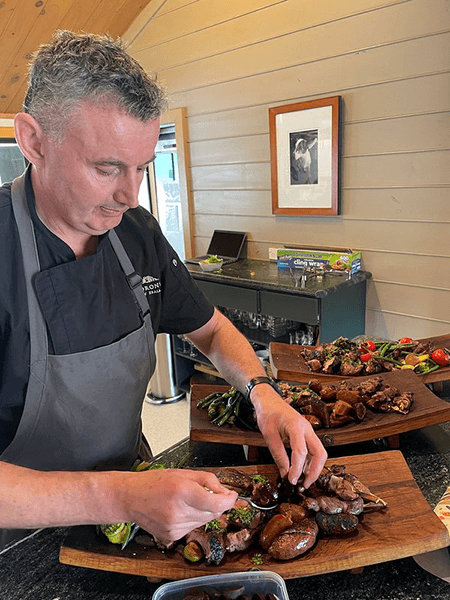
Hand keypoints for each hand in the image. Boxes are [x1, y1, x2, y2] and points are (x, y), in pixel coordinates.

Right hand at [120, 469, 236, 541]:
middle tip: (207, 492)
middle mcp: (178, 511)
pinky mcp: (172, 536)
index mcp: (182, 491)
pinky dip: (193, 519)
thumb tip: (225, 492)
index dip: (229, 500)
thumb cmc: (154, 483)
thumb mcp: (183, 473)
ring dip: (204, 511)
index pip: (216, 503)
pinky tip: (180, 510)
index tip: (232, 496)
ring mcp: (175, 527)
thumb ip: (208, 480)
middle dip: (216, 503)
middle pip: (213, 512)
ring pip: (204, 521)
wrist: (131, 498)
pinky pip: (193, 527)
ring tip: (188, 500)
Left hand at [250, 386, 326, 487]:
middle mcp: (307, 428)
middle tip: (304, 485)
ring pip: (319, 452)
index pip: (301, 452)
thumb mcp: (269, 435)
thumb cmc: (268, 413)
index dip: (297, 469)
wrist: (269, 400)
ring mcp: (308, 431)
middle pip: (320, 453)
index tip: (291, 480)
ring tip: (303, 481)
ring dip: (314, 468)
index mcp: (296, 426)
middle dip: (315, 471)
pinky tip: (301, 470)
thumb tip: (285, 473)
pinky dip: (310, 462)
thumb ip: (278, 455)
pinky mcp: (306, 434)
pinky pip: (313, 450)